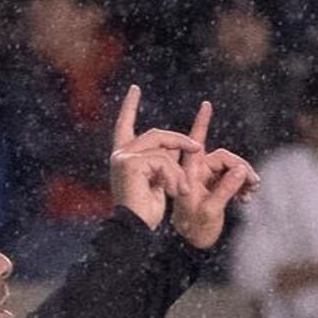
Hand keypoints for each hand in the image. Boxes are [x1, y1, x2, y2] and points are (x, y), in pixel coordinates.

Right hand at [108, 84, 203, 228]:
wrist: (134, 229)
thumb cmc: (145, 212)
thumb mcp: (157, 180)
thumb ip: (162, 161)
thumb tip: (177, 147)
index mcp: (123, 156)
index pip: (124, 125)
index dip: (129, 106)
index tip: (134, 89)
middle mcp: (119, 154)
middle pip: (156, 134)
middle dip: (179, 140)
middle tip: (197, 147)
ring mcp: (123, 157)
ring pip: (162, 147)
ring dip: (178, 169)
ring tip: (182, 189)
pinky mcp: (130, 163)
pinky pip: (163, 160)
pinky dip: (173, 176)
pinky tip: (173, 191)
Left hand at [169, 100, 258, 249]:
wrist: (190, 244)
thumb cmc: (193, 229)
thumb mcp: (210, 210)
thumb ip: (225, 189)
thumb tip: (241, 169)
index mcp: (191, 173)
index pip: (196, 143)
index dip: (201, 123)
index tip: (206, 105)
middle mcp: (199, 172)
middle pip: (225, 158)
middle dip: (241, 168)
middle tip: (255, 183)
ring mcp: (207, 180)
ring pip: (232, 169)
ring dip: (244, 178)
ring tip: (252, 192)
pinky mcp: (215, 188)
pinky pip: (233, 179)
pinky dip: (242, 186)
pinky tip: (248, 198)